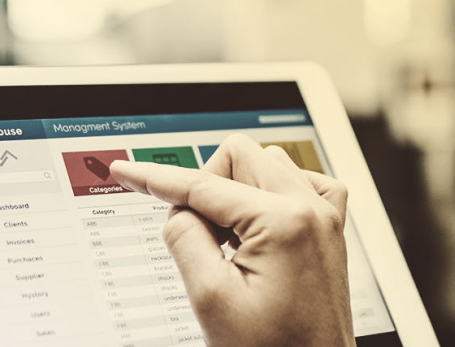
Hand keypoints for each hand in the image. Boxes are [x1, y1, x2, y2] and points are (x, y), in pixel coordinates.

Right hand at [110, 134, 354, 346]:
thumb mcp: (211, 299)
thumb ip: (185, 239)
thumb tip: (178, 208)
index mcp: (284, 222)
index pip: (203, 185)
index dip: (156, 178)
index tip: (125, 171)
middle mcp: (311, 209)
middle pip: (238, 156)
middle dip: (206, 186)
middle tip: (197, 234)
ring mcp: (325, 217)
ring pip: (266, 162)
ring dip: (236, 190)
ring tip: (228, 242)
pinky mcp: (329, 230)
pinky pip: (300, 182)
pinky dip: (270, 194)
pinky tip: (257, 227)